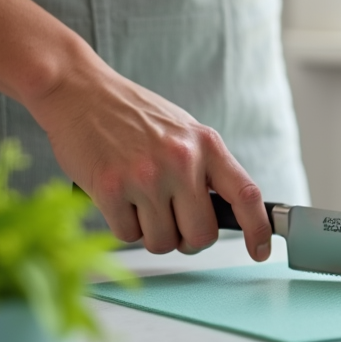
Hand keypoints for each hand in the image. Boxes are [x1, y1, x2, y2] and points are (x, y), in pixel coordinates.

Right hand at [27, 53, 272, 259]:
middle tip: (172, 222)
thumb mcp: (183, 131)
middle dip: (187, 239)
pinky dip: (123, 225)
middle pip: (202, 234)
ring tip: (138, 201)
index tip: (261, 250)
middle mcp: (182, 161)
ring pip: (162, 241)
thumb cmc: (132, 114)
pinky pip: (128, 236)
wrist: (80, 91)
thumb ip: (205, 168)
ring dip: (151, 233)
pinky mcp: (111, 188)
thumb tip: (223, 214)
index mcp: (207, 145)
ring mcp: (147, 176)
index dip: (259, 229)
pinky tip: (117, 198)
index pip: (246, 195)